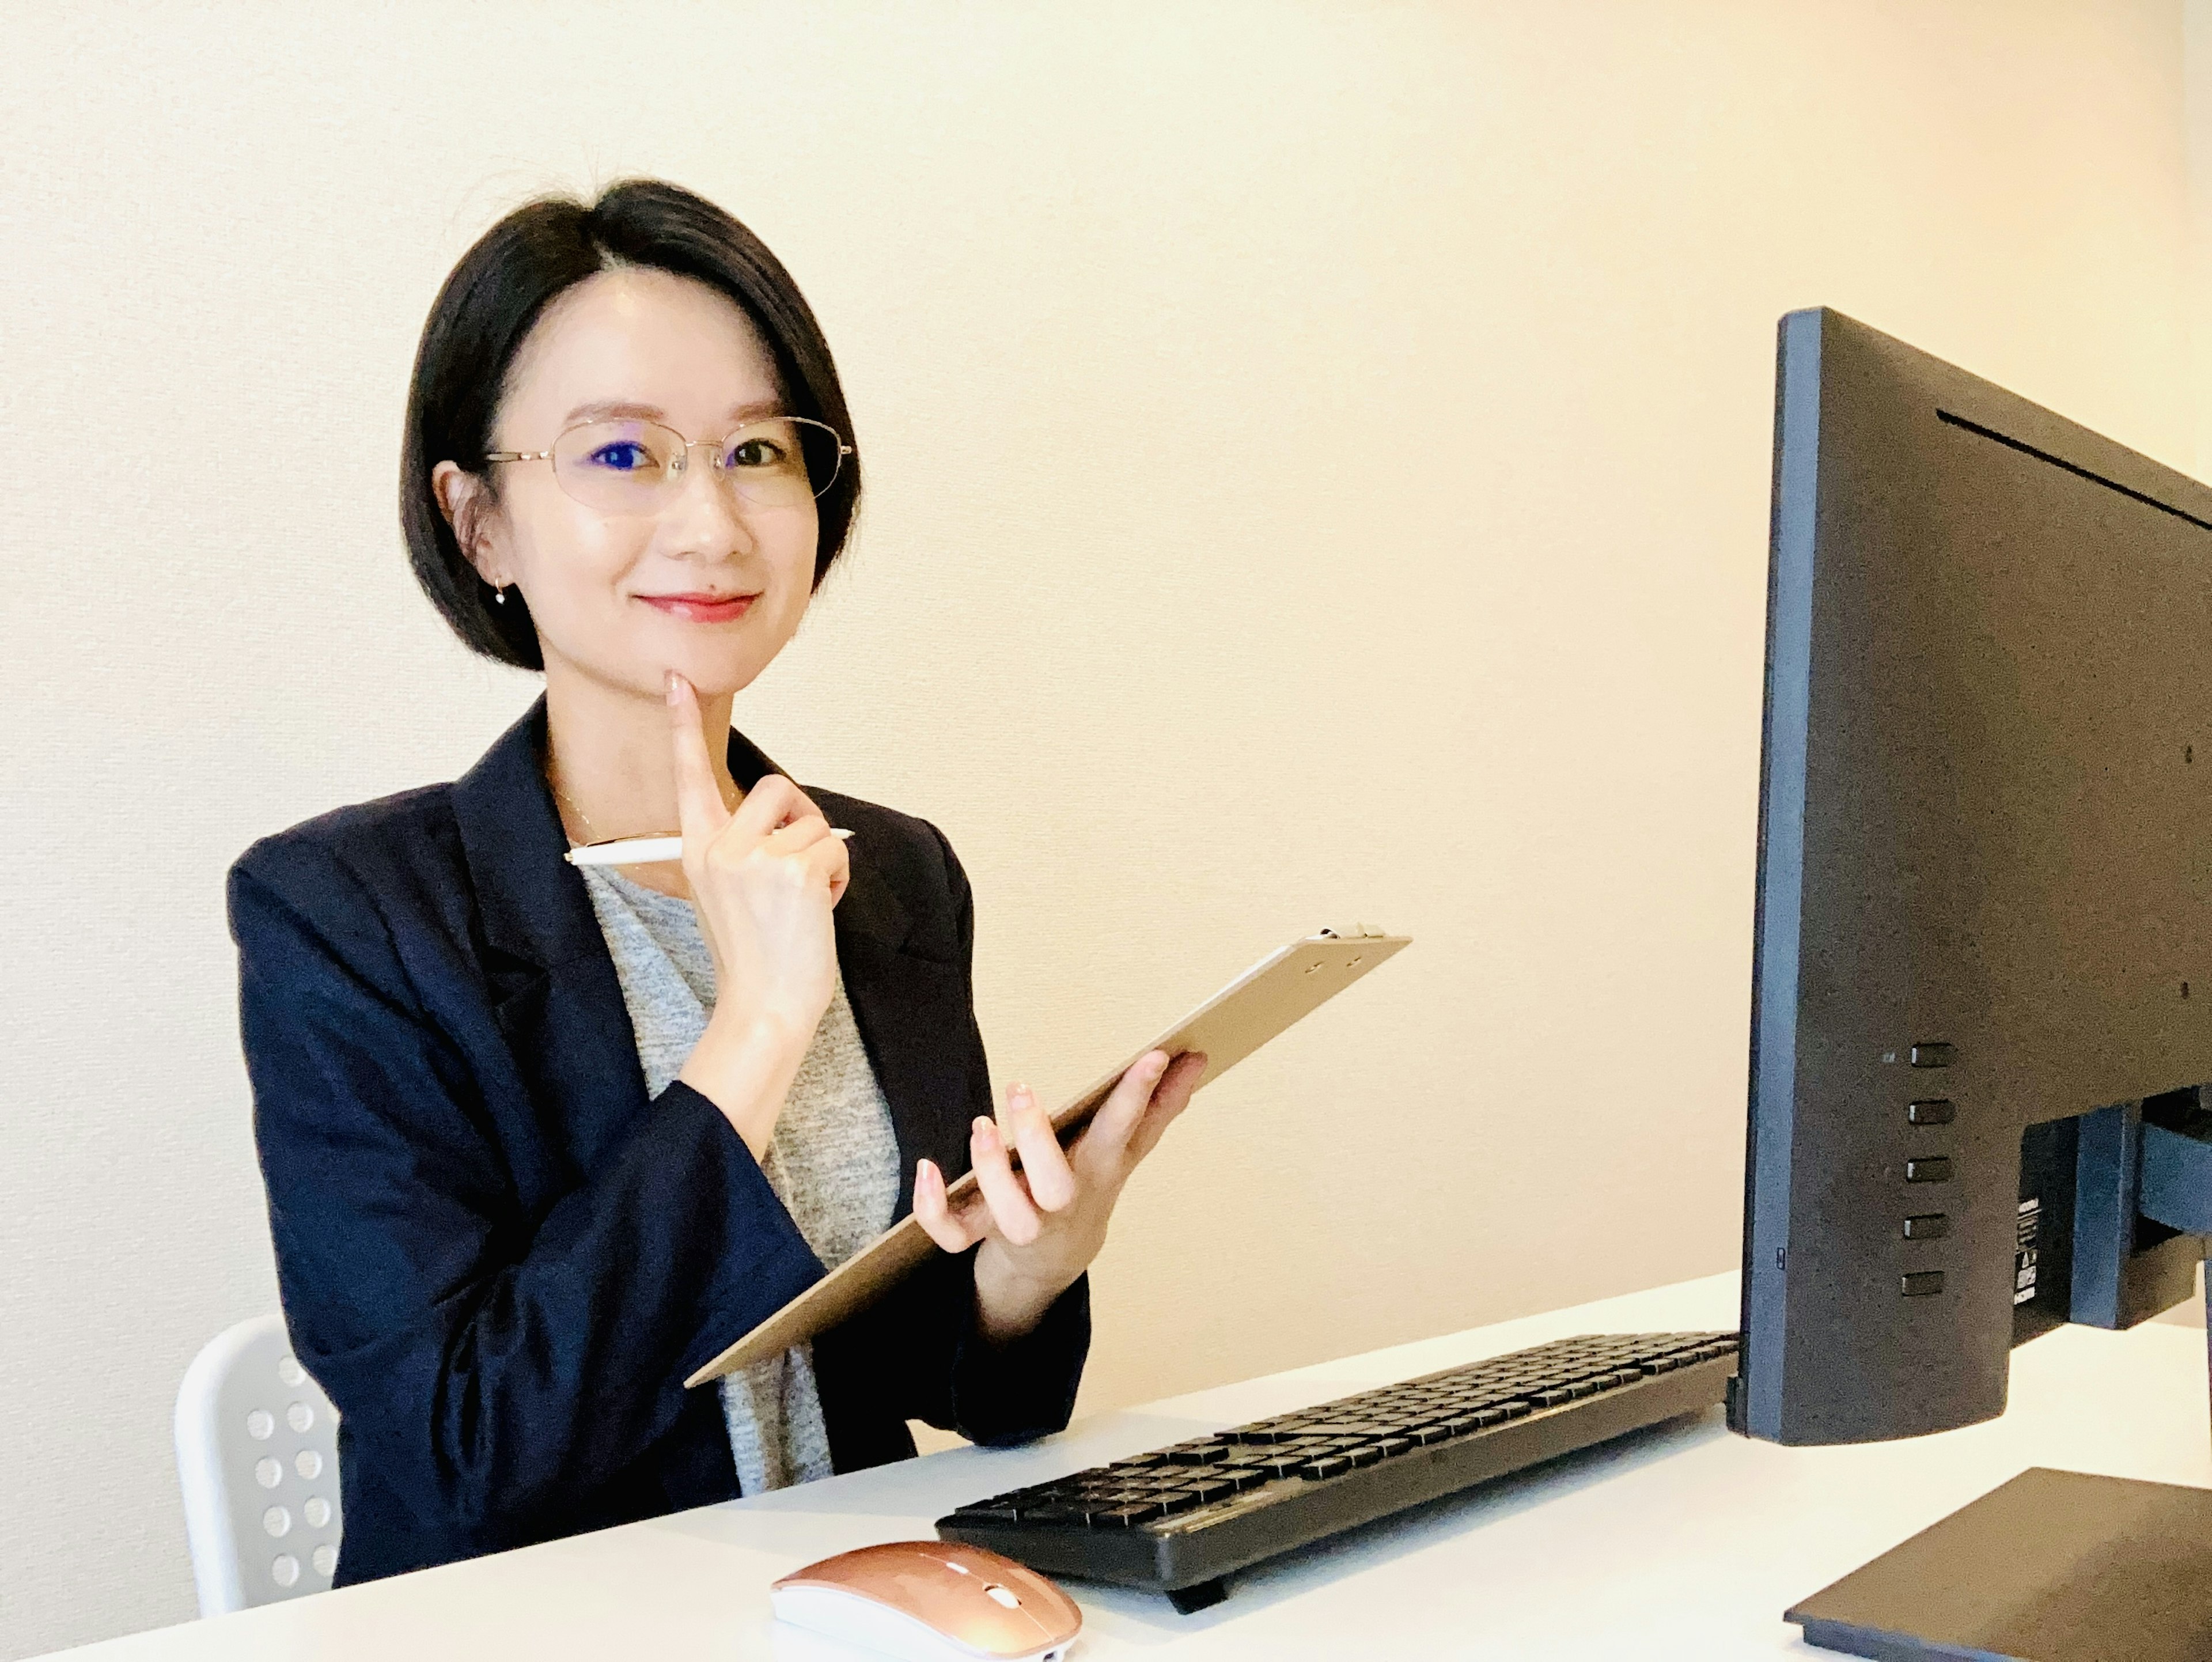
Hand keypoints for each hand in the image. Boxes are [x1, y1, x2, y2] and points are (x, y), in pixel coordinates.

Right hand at [666, 672, 849, 1042]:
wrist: (765, 1006)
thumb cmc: (755, 954)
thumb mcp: (730, 892)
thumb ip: (744, 849)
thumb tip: (787, 819)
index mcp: (698, 847)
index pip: (689, 776)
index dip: (682, 725)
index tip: (677, 679)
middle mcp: (720, 846)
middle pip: (776, 787)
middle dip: (801, 819)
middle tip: (799, 867)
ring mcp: (754, 858)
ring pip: (812, 822)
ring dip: (822, 858)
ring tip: (804, 901)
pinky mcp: (792, 872)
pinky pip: (834, 848)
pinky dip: (838, 878)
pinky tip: (818, 910)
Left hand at [913, 1048, 1208, 1342]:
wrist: (1051, 1261)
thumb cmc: (1086, 1189)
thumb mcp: (1126, 1150)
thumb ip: (1159, 1105)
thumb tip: (1197, 1057)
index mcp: (1098, 1169)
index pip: (1124, 1131)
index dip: (1137, 1096)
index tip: (1150, 1056)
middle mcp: (1059, 1200)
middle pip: (1055, 1185)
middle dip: (1036, 1140)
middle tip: (1019, 1089)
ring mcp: (1020, 1223)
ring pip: (1007, 1216)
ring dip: (991, 1172)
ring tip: (981, 1125)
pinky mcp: (981, 1234)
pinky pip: (952, 1235)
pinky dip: (935, 1209)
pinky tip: (928, 1168)